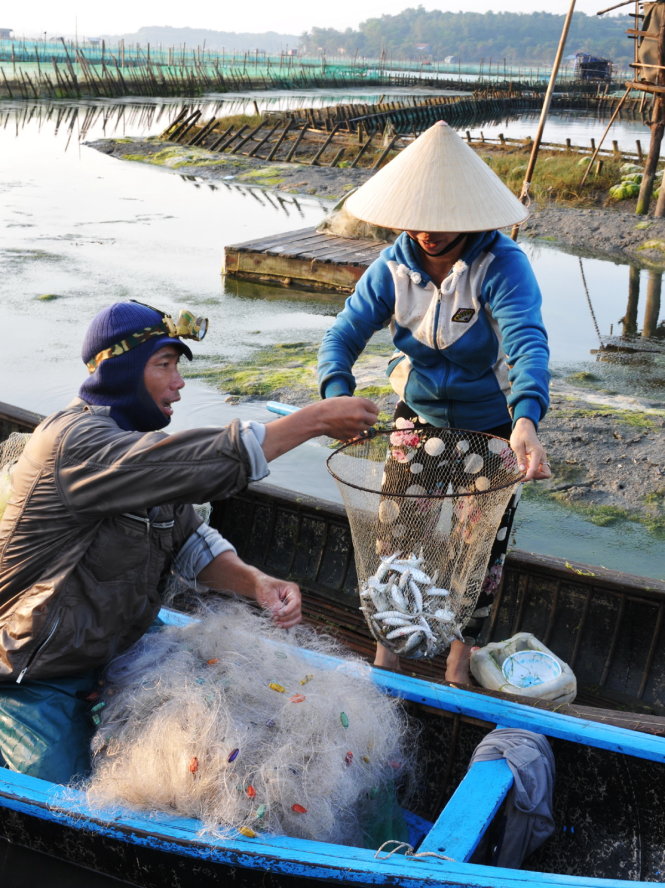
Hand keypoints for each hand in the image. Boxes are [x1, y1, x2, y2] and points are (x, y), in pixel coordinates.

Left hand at [253, 574, 301, 628]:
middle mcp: (295, 597)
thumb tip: (279, 611)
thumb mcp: (268, 593)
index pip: (295, 602)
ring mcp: (293, 605)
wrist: (261, 587)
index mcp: (292, 589)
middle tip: (274, 618)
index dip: (288, 610)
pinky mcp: (290, 611)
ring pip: (297, 618)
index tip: (277, 614)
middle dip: (286, 617)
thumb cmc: (264, 587)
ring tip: (276, 623)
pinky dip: (286, 624)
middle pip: (297, 611)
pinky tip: (278, 624)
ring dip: (287, 623)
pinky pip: (292, 620)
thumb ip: (274, 602)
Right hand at [261, 396, 378, 459]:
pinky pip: (358, 433)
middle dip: (369, 419)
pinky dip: (354, 431)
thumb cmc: (331, 406)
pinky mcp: (352, 435)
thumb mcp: (346, 400)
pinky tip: (344, 426)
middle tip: (361, 418)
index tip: (368, 411)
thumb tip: (370, 412)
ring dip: (362, 425)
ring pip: (367, 428)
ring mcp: (357, 426)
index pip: (375, 409)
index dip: (371, 410)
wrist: (318, 418)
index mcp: (361, 403)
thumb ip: (359, 405)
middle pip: (374, 419)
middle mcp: (361, 414)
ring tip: (350, 421)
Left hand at [510, 417, 551, 481]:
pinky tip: (525, 468)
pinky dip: (533, 471)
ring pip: (544, 472)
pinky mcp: (539, 459)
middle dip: (536, 477)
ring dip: (535, 475)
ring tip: (524, 470)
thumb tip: (522, 471)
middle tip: (524, 474)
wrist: (525, 427)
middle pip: (546, 473)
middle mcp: (542, 456)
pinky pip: (540, 469)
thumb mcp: (517, 446)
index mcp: (537, 453)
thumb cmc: (520, 435)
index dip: (529, 476)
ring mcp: (541, 458)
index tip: (521, 479)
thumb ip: (521, 458)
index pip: (536, 469)